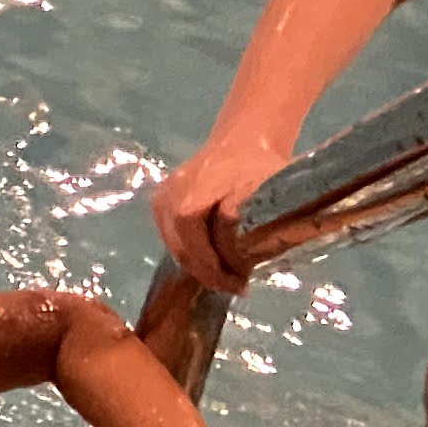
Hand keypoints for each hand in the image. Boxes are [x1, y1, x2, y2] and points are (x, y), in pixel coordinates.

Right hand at [154, 127, 288, 289]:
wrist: (243, 140)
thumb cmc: (259, 166)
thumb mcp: (266, 191)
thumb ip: (248, 219)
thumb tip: (236, 253)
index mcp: (192, 194)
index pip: (191, 242)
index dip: (212, 268)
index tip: (239, 285)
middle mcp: (170, 196)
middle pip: (180, 247)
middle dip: (207, 272)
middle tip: (234, 287)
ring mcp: (162, 197)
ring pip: (174, 244)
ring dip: (198, 265)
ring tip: (224, 276)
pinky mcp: (161, 200)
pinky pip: (171, 236)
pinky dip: (190, 251)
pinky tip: (210, 259)